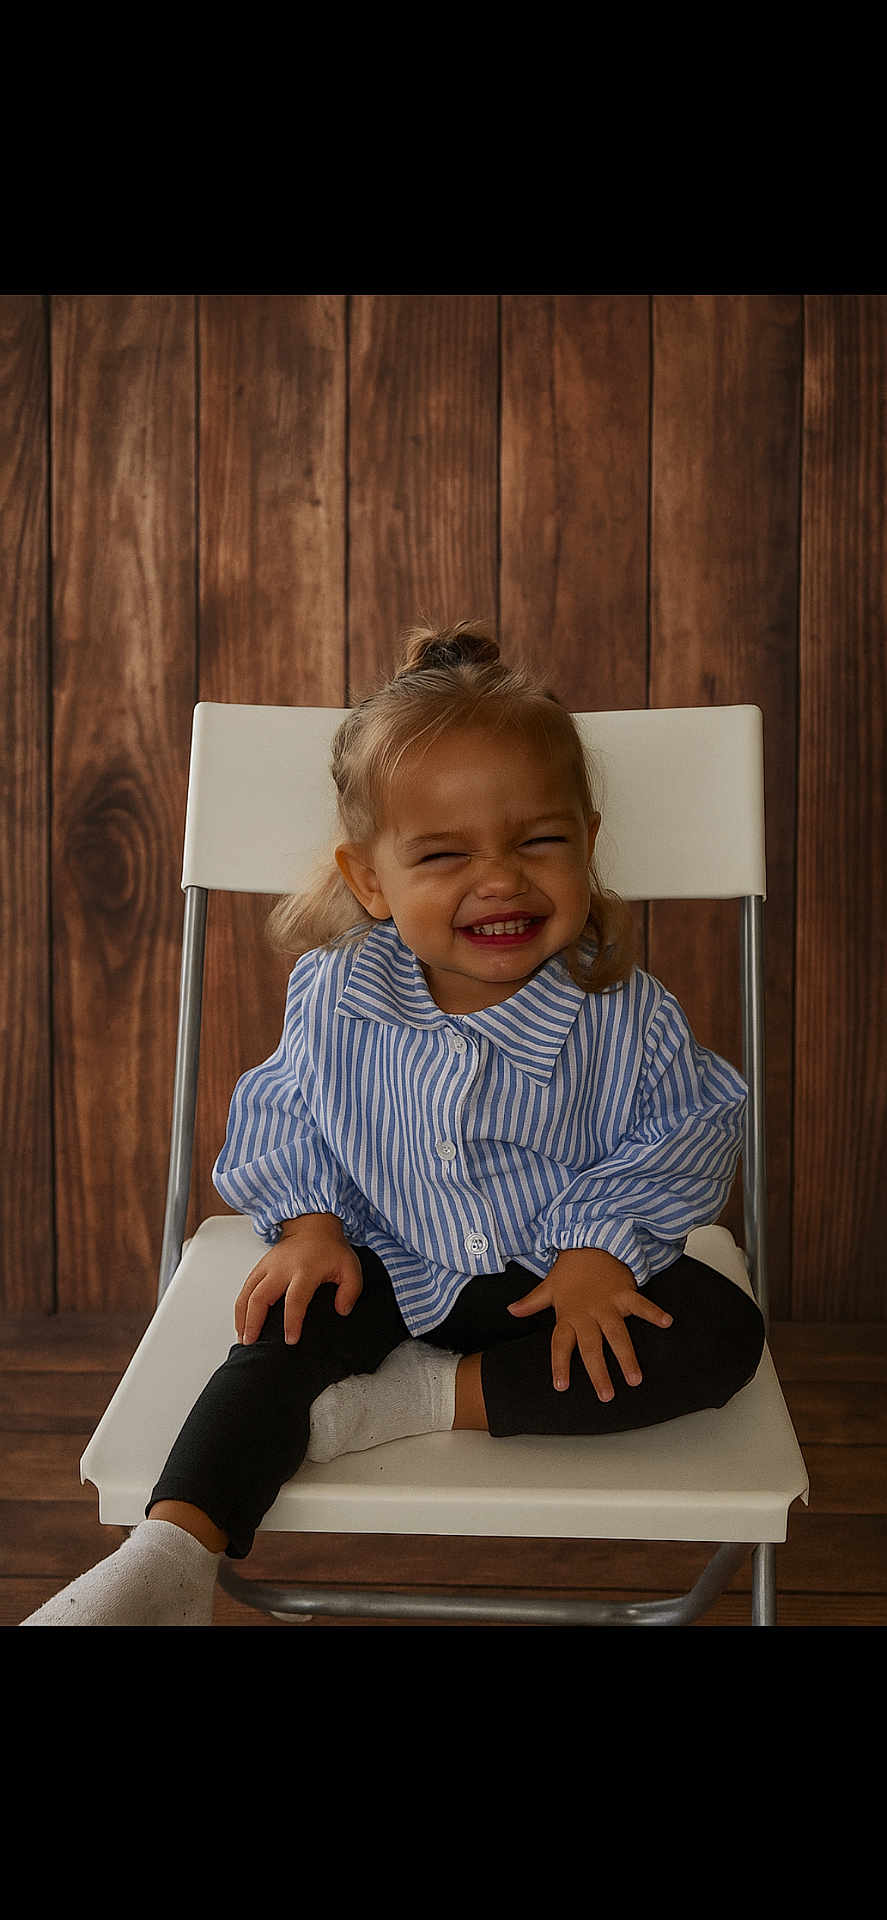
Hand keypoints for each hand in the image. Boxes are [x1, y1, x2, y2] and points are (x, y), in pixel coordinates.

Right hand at [234, 1217, 362, 1346]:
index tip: (290, 1339)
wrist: (312, 1226)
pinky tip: (241, 1325)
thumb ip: (351, 1290)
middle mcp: (281, 1268)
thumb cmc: (330, 1250)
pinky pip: (245, 1289)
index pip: (295, 1298)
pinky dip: (240, 1308)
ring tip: (243, 1338)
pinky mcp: (259, 1268)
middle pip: (260, 1296)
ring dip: (242, 1317)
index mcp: (305, 1270)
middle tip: (252, 1343)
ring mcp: (267, 1267)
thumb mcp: (350, 1267)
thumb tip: (342, 1310)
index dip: (292, 1320)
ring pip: (247, 1293)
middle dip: (254, 1322)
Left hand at [507, 1247, 672, 1400]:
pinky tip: (667, 1323)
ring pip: (617, 1333)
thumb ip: (531, 1303)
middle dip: (598, 1372)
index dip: (560, 1365)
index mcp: (568, 1316)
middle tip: (606, 1396)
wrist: (588, 1241)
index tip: (561, 1387)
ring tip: (635, 1379)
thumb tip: (510, 1311)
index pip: (560, 1344)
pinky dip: (653, 1312)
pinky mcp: (624, 1293)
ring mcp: (607, 1304)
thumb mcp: (548, 1287)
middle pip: (591, 1347)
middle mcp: (587, 1314)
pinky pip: (640, 1304)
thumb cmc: (569, 1270)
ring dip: (626, 1356)